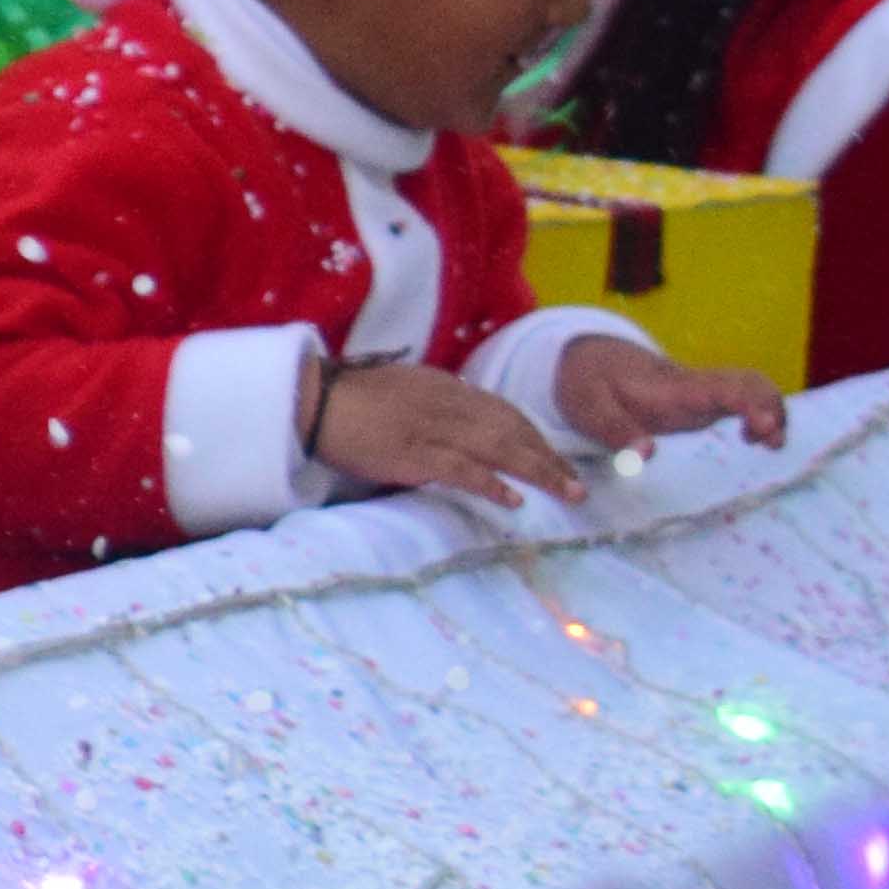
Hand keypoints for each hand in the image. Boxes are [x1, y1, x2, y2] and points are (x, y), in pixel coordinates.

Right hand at [301, 356, 580, 512]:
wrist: (312, 401)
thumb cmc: (349, 399)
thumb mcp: (403, 389)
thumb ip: (434, 403)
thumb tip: (458, 424)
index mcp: (446, 388)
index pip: (505, 411)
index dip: (535, 436)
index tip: (554, 458)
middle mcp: (449, 405)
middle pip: (513, 430)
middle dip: (549, 457)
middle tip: (577, 484)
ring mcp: (434, 430)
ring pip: (501, 449)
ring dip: (539, 471)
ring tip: (568, 493)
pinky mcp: (415, 455)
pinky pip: (464, 470)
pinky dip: (492, 484)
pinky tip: (514, 500)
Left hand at [557, 339, 788, 460]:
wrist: (587, 358)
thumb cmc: (588, 383)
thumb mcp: (589, 408)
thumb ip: (616, 431)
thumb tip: (647, 455)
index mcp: (671, 388)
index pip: (722, 387)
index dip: (751, 404)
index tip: (764, 427)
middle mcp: (695, 385)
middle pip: (751, 383)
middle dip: (773, 409)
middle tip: (772, 444)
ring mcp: (701, 391)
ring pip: (752, 388)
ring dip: (773, 412)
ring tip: (769, 444)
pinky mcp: (702, 399)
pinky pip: (744, 398)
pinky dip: (761, 414)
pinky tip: (754, 439)